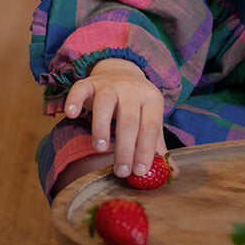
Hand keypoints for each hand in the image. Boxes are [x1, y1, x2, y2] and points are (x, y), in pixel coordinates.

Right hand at [64, 58, 165, 178]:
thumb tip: (173, 173)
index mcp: (152, 98)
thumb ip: (157, 144)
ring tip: (101, 149)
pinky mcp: (89, 83)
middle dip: (125, 149)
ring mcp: (109, 85)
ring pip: (105, 105)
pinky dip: (74, 101)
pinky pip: (79, 89)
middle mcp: (132, 89)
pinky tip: (71, 115)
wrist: (121, 71)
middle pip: (129, 120)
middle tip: (121, 171)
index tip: (139, 171)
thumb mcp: (150, 118)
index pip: (150, 126)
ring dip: (101, 128)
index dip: (145, 150)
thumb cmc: (137, 104)